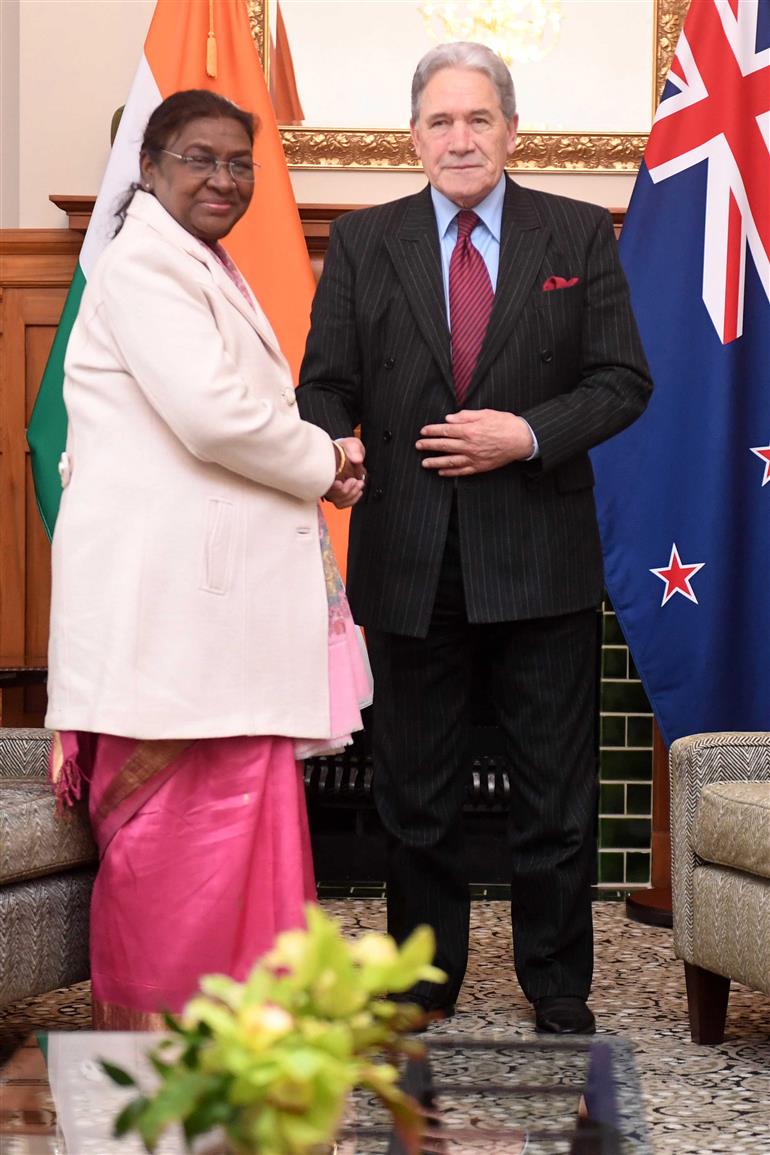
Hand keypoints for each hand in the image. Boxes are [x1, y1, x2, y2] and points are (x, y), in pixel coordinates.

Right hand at [324, 436, 365, 507]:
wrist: (348, 454)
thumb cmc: (347, 449)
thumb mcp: (352, 444)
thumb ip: (354, 449)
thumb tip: (357, 459)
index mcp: (324, 470)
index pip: (321, 484)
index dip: (331, 487)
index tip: (339, 483)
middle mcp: (325, 482)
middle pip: (331, 496)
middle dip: (345, 491)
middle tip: (354, 480)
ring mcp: (332, 489)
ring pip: (337, 501)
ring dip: (351, 495)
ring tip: (359, 484)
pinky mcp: (339, 494)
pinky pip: (342, 504)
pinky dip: (352, 500)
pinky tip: (358, 491)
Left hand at [415, 409, 534, 476]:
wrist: (522, 439)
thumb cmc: (505, 424)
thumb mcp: (485, 414)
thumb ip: (465, 416)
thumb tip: (448, 419)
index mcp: (470, 430)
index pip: (445, 430)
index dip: (432, 431)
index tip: (423, 431)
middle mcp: (470, 445)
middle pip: (444, 445)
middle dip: (429, 445)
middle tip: (418, 446)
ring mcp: (474, 458)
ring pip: (450, 461)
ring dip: (435, 462)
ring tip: (424, 463)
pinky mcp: (480, 466)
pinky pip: (462, 471)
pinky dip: (450, 472)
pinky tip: (441, 472)